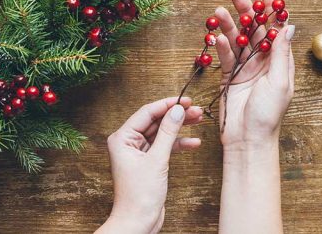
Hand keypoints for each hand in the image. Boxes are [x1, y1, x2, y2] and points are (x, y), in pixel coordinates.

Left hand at [96, 97, 202, 233]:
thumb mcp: (157, 160)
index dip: (166, 104)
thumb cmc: (139, 195)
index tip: (185, 100)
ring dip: (179, 128)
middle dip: (175, 116)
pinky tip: (194, 143)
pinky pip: (164, 147)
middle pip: (155, 122)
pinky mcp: (148, 163)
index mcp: (121, 138)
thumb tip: (177, 111)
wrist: (137, 222)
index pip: (146, 113)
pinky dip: (178, 144)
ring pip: (161, 133)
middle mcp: (127, 142)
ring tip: (199, 120)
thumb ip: (168, 133)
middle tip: (196, 110)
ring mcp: (138, 152)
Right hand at [213, 0, 294, 148]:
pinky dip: (220, 44)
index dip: (272, 5)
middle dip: (245, 8)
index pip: (277, 26)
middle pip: (254, 27)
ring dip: (228, 23)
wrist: (247, 138)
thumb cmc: (267, 115)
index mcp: (280, 61)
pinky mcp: (229, 75)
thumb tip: (288, 26)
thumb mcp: (279, 83)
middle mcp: (263, 60)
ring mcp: (245, 67)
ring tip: (218, 10)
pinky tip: (215, 36)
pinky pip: (224, 55)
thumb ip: (280, 54)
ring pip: (236, 38)